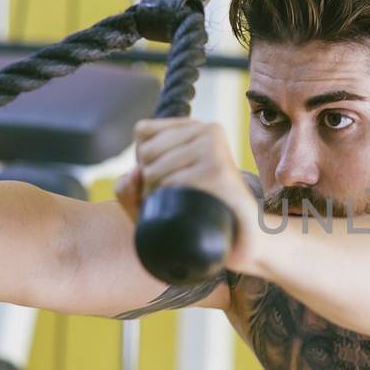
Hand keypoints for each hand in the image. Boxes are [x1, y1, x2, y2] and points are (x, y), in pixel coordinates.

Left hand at [118, 119, 260, 270]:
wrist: (241, 241)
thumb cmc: (192, 218)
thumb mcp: (152, 200)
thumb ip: (129, 188)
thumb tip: (135, 173)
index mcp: (196, 128)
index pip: (143, 132)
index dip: (142, 163)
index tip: (166, 181)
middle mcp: (208, 130)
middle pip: (146, 152)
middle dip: (147, 184)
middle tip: (173, 201)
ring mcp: (216, 148)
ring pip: (155, 170)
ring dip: (156, 197)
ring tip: (180, 208)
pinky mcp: (219, 170)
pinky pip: (172, 184)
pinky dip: (171, 203)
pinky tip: (189, 210)